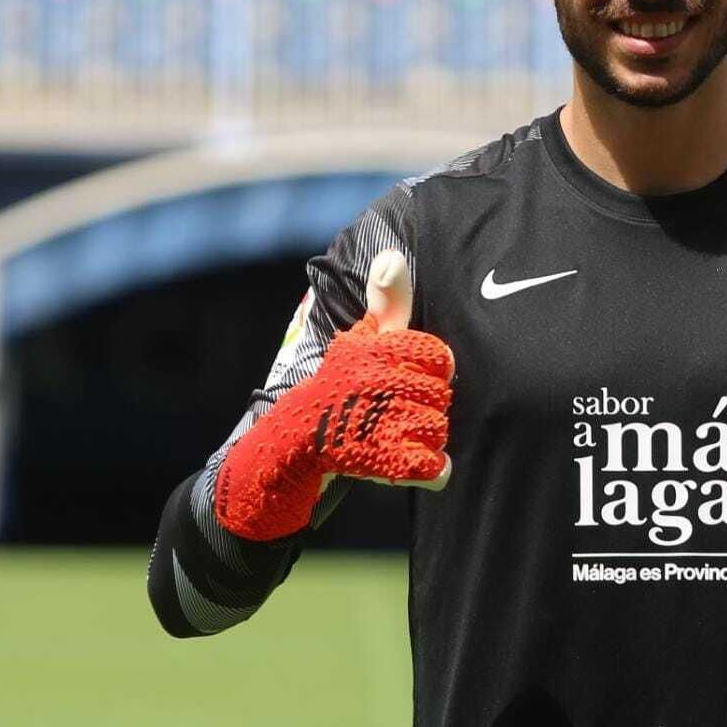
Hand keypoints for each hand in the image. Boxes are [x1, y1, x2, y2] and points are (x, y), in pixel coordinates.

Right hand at [215, 249, 454, 541]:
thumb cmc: (336, 389)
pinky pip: (427, 465)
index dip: (434, 371)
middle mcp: (369, 380)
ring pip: (437, 429)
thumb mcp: (360, 342)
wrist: (286, 448)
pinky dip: (432, 470)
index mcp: (371, 349)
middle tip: (400, 413)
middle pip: (441, 396)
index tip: (412, 379)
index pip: (439, 356)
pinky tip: (422, 466)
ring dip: (429, 439)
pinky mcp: (369, 460)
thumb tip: (391, 255)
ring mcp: (369, 422)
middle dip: (430, 408)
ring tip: (401, 436)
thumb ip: (385, 302)